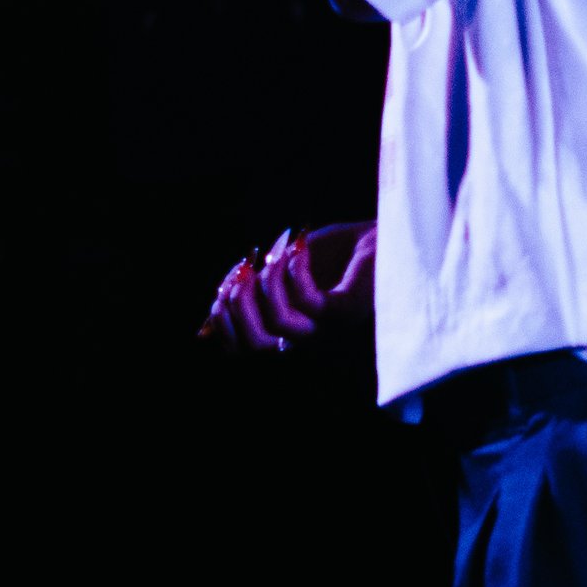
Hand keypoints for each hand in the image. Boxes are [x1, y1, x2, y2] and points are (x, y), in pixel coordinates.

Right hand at [197, 219, 376, 353]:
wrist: (384, 235)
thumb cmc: (337, 255)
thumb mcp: (281, 276)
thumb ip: (247, 299)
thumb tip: (203, 330)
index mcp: (291, 336)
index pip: (242, 352)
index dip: (223, 320)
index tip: (225, 283)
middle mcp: (311, 341)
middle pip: (254, 346)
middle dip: (237, 304)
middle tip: (245, 268)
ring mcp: (331, 329)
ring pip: (277, 325)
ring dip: (267, 281)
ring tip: (275, 250)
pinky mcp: (349, 310)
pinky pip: (307, 301)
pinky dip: (294, 268)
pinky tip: (299, 245)